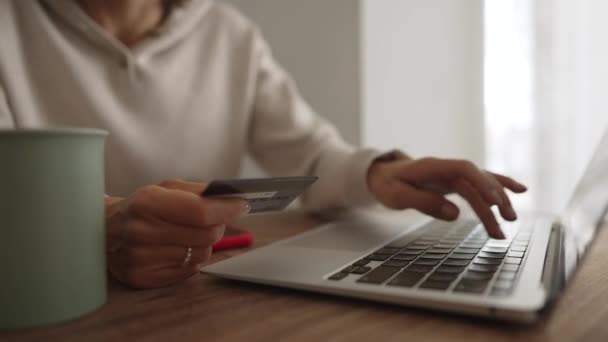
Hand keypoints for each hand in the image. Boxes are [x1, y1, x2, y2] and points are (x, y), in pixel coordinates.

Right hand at [104, 179, 249, 288]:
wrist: (102, 231)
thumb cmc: (142, 206)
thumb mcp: (164, 188)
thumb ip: (198, 191)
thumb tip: (233, 199)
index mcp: (147, 203)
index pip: (200, 212)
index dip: (227, 209)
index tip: (243, 205)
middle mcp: (142, 232)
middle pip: (206, 236)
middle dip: (218, 225)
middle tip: (215, 219)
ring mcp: (140, 259)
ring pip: (201, 254)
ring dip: (204, 244)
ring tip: (189, 234)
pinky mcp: (142, 278)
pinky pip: (188, 271)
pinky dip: (191, 259)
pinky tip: (177, 249)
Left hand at [367, 152, 526, 238]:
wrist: (379, 174)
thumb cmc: (386, 184)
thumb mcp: (397, 196)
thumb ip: (424, 203)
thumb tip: (455, 214)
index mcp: (432, 167)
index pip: (464, 171)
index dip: (481, 184)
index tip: (495, 202)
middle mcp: (446, 168)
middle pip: (475, 181)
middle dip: (492, 201)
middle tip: (505, 224)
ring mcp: (451, 173)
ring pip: (480, 184)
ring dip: (497, 200)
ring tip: (511, 219)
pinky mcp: (454, 181)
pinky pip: (479, 182)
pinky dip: (498, 186)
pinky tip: (517, 191)